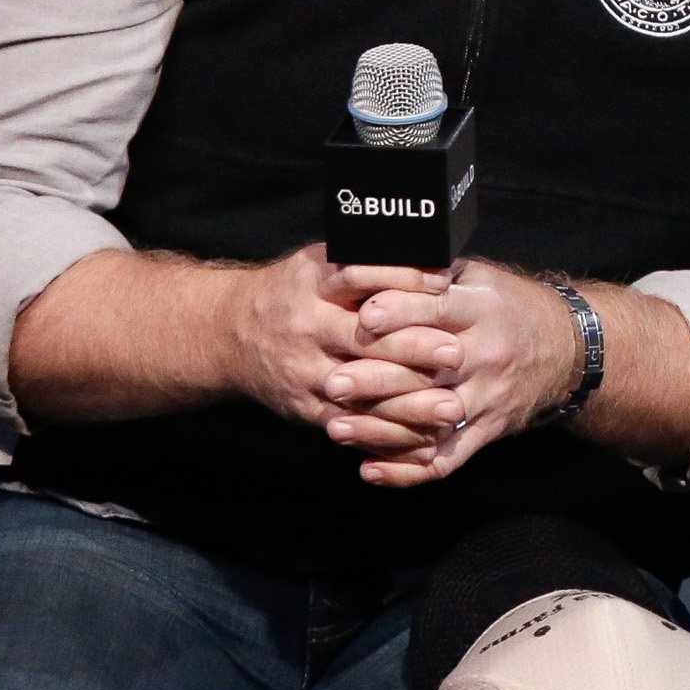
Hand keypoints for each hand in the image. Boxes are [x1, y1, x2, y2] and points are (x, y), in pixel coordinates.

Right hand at [221, 246, 454, 431]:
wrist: (232, 334)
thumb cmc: (296, 292)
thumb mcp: (319, 265)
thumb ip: (366, 262)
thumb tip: (428, 252)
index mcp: (314, 283)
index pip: (358, 276)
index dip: (402, 279)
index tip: (444, 284)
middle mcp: (308, 326)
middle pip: (364, 339)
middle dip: (414, 348)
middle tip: (456, 354)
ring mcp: (304, 371)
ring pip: (361, 391)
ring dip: (408, 403)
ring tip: (450, 407)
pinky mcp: (305, 406)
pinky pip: (350, 424)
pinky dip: (388, 434)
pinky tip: (423, 437)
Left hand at [319, 263, 580, 487]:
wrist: (569, 351)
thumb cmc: (509, 307)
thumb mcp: (481, 277)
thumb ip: (433, 272)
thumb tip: (377, 254)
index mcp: (482, 308)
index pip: (439, 308)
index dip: (402, 311)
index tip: (364, 317)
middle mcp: (486, 354)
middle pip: (429, 371)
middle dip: (378, 379)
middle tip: (332, 383)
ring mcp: (488, 397)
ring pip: (431, 420)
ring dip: (381, 430)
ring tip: (336, 428)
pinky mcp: (488, 430)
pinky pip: (447, 458)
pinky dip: (407, 469)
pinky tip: (370, 469)